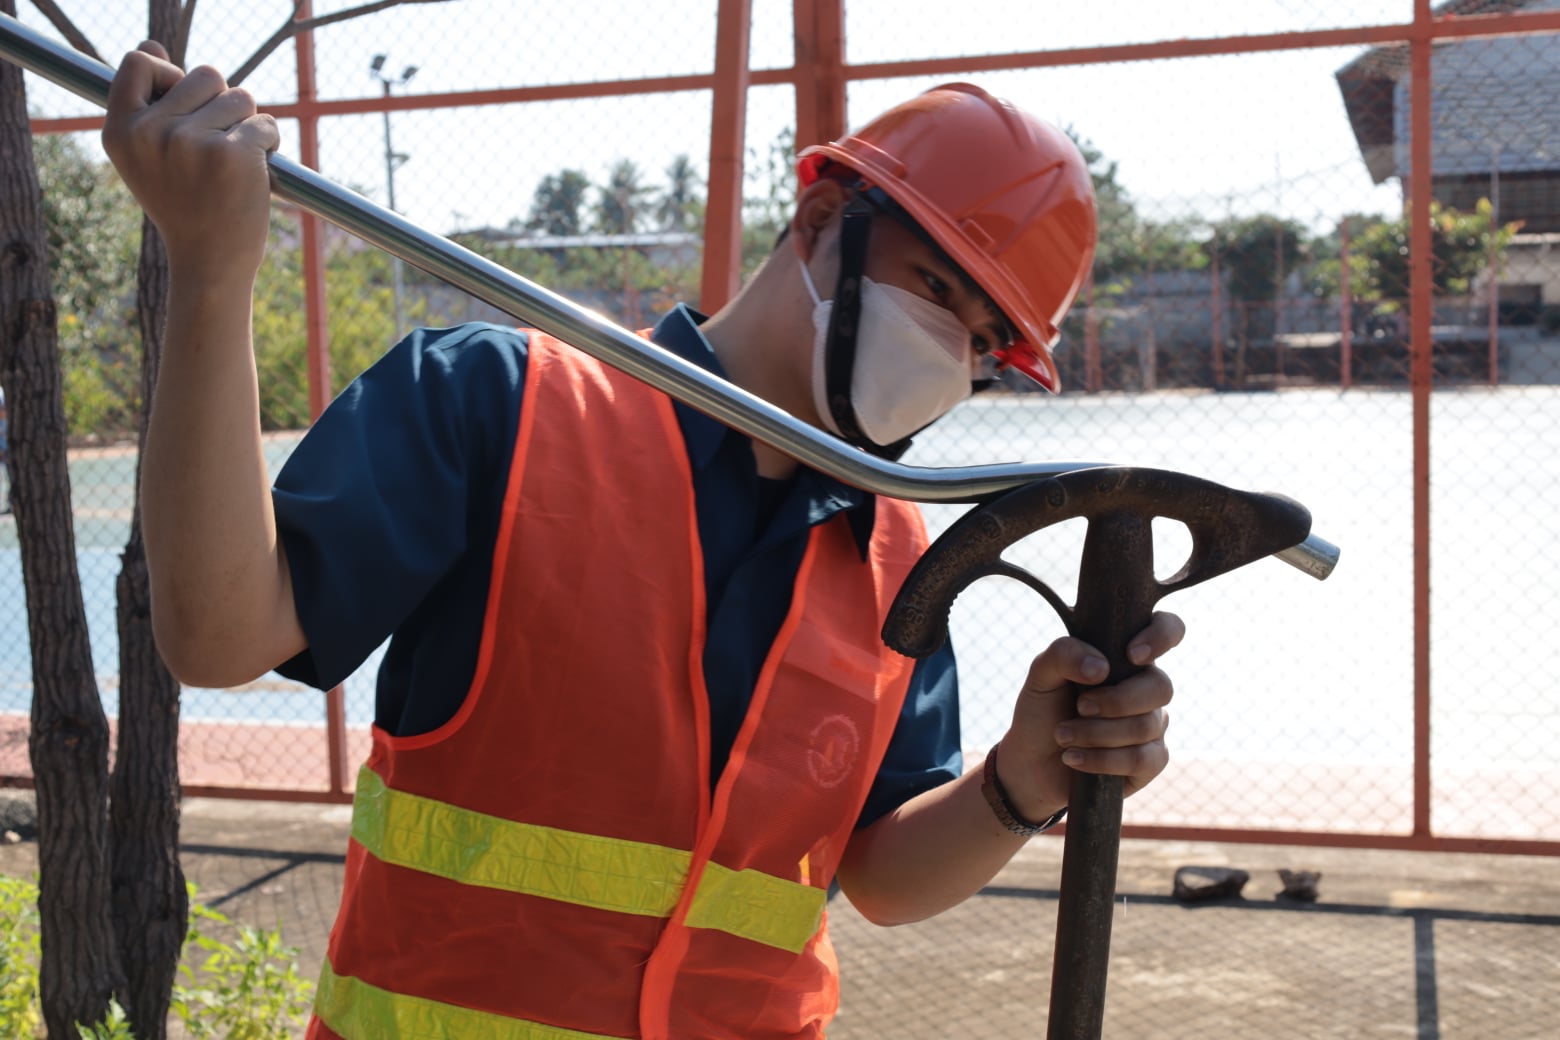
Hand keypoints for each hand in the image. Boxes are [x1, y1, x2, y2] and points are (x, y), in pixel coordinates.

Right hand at [102, 42, 278, 276]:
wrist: (209, 263)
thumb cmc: (184, 206)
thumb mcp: (147, 156)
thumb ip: (148, 102)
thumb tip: (151, 46)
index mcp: (120, 130)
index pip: (140, 62)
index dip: (170, 74)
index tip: (185, 105)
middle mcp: (151, 132)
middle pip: (205, 74)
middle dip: (222, 103)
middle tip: (216, 146)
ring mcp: (191, 141)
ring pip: (241, 97)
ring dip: (248, 124)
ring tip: (234, 163)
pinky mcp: (233, 153)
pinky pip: (265, 123)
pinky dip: (270, 141)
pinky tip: (257, 171)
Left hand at [993, 611, 1181, 819]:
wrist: (1031, 762)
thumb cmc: (1041, 711)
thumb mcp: (1040, 676)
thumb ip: (1063, 655)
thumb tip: (1102, 668)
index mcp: (1124, 657)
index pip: (1168, 629)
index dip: (1161, 636)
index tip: (1132, 654)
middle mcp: (1145, 688)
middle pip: (1161, 687)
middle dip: (1116, 701)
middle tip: (1079, 706)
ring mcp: (1153, 725)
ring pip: (1146, 726)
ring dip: (1097, 733)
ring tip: (1063, 735)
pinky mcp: (1150, 762)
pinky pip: (1142, 759)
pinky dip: (1103, 759)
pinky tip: (1075, 758)